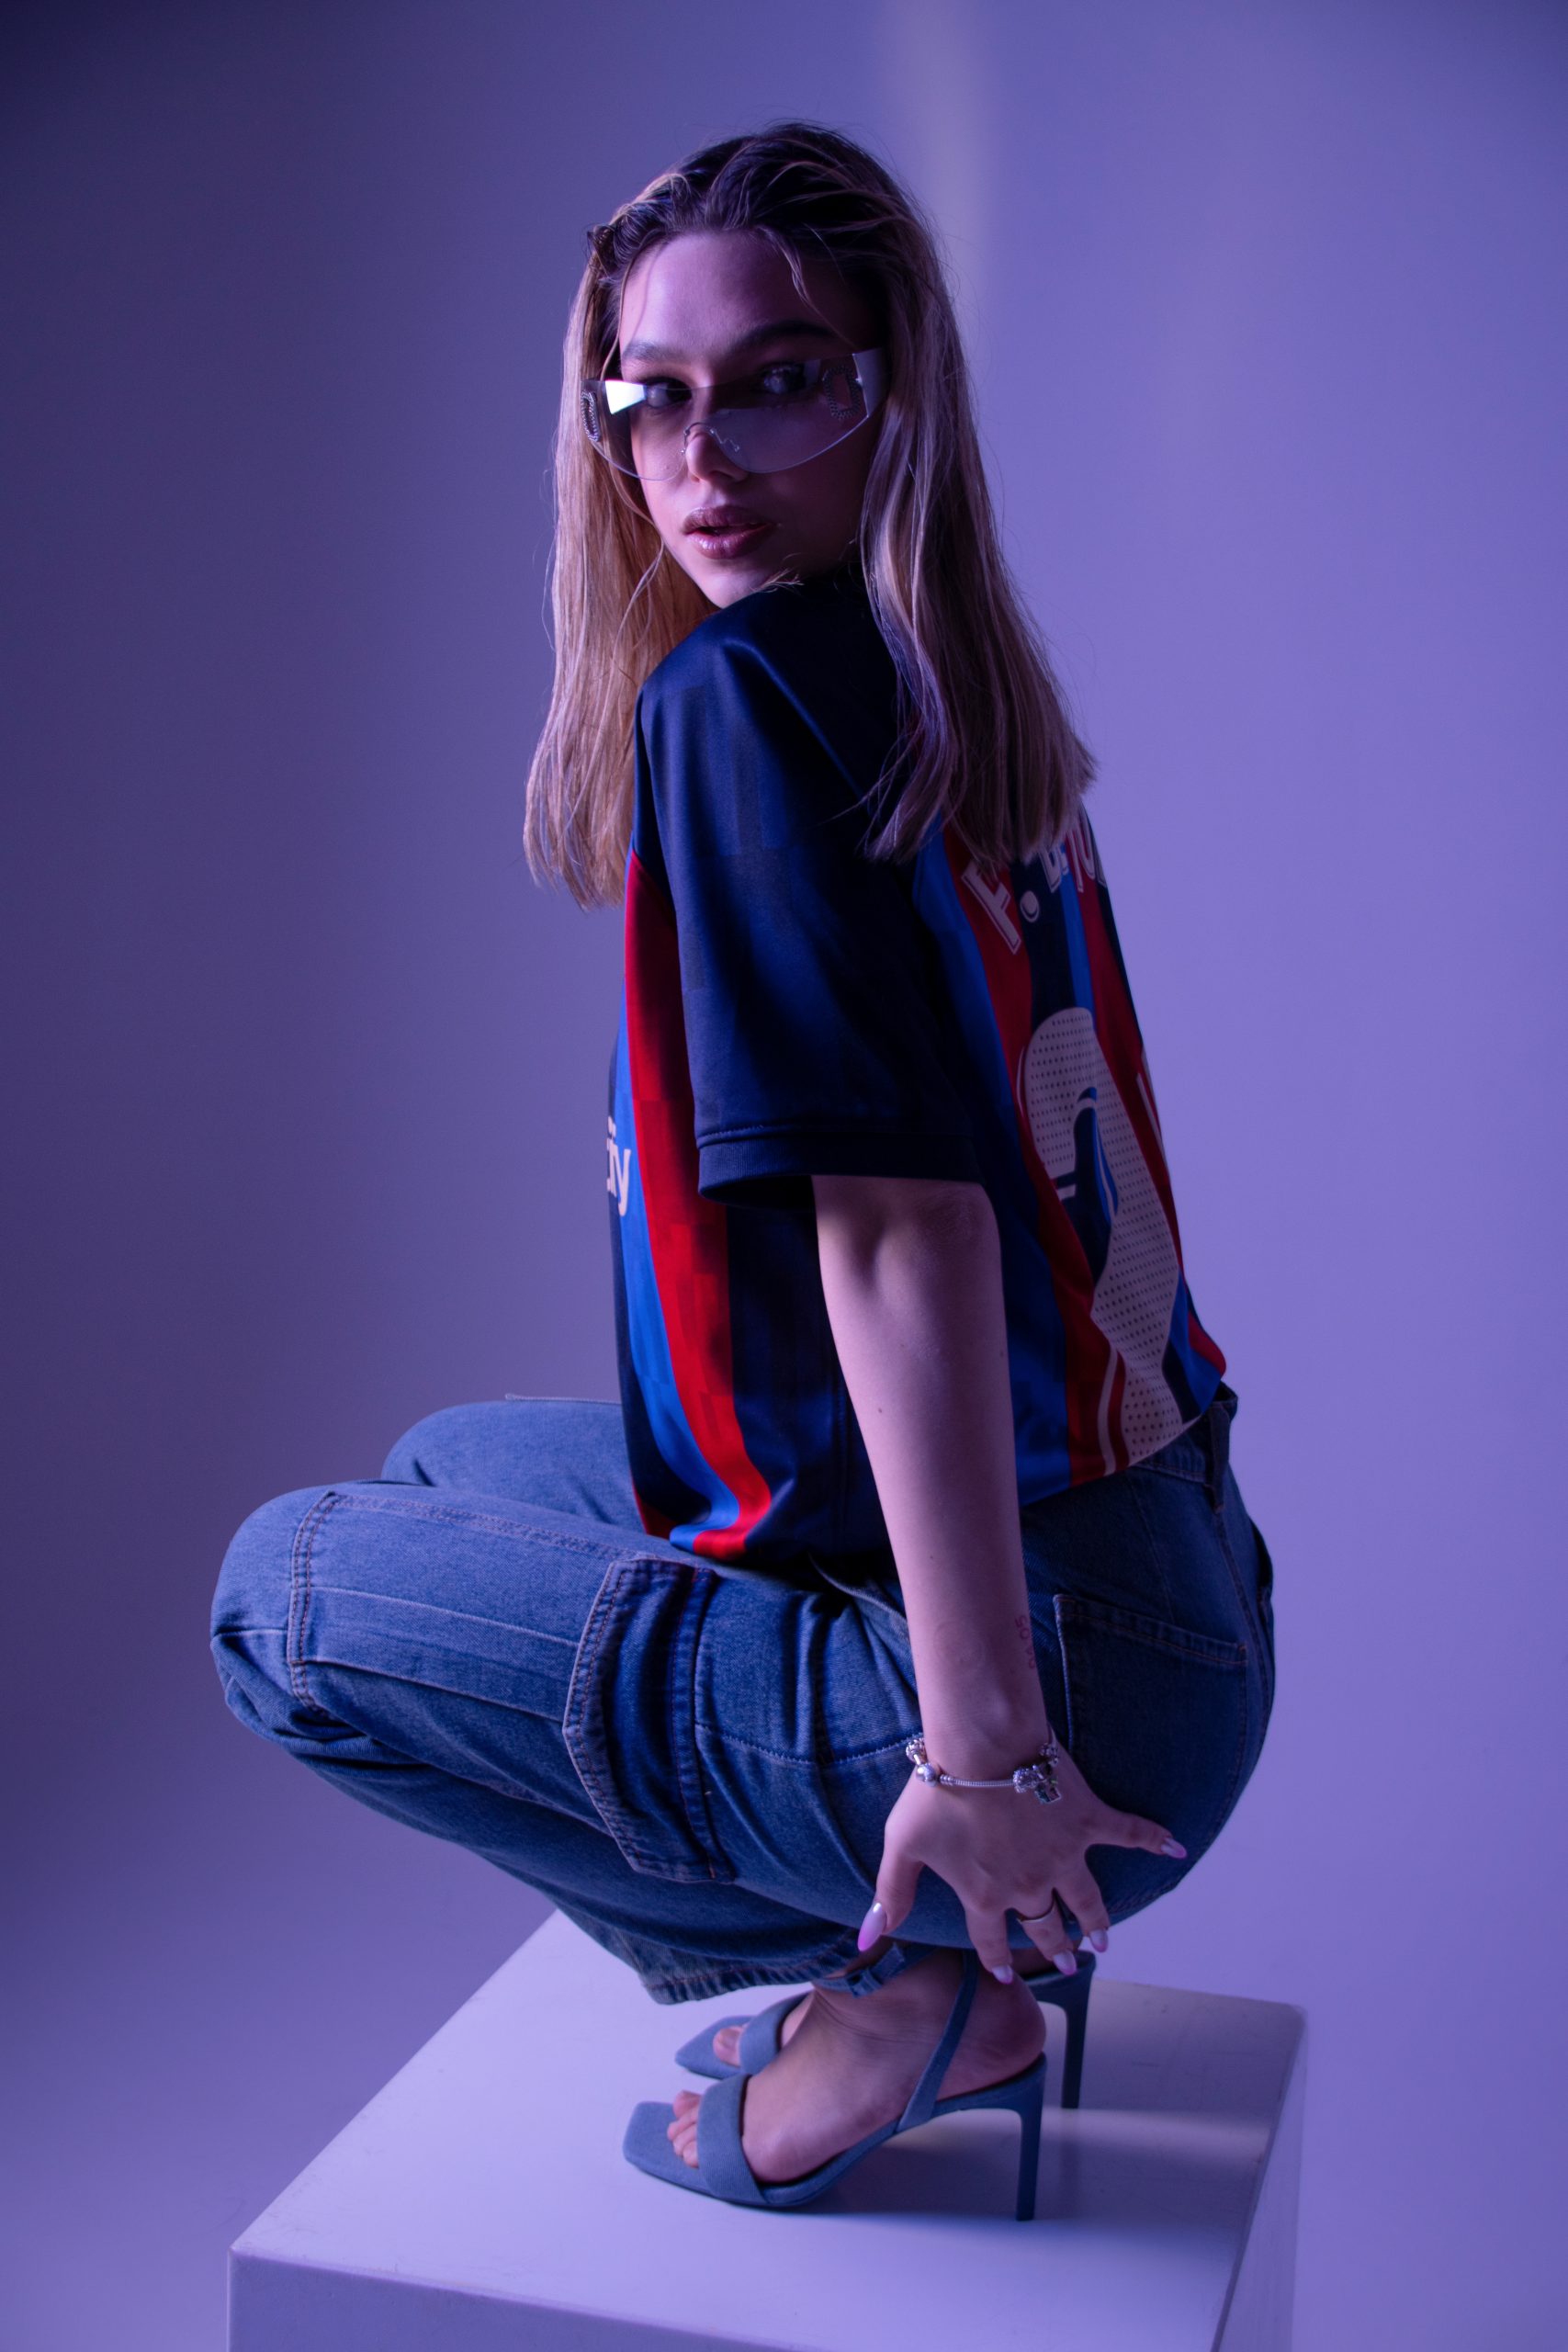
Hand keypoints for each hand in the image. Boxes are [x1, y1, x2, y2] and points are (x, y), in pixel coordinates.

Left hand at [862, 1736, 1183, 1977]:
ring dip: (1096, 1921)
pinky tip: (1176, 1848)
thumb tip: (865, 1939)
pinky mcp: (1088, 1820)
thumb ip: (889, 1894)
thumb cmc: (938, 1791)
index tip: (1003, 1972)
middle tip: (1070, 1963)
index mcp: (984, 1894)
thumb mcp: (902, 1846)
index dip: (995, 1959)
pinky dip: (1154, 1840)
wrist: (981, 1745)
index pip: (989, 1939)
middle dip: (1055, 1948)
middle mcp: (1029, 1884)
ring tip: (1103, 1941)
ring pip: (1086, 1898)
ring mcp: (1064, 1854)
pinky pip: (1128, 1834)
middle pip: (1044, 1926)